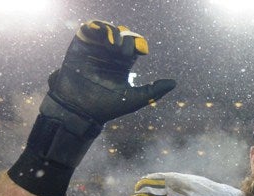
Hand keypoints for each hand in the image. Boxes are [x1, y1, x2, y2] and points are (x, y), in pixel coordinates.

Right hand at [7, 20, 175, 195]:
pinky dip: (99, 28)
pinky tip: (107, 40)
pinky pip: (89, 28)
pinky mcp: (81, 45)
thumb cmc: (106, 107)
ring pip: (107, 29)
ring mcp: (95, 48)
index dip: (139, 44)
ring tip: (115, 45)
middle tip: (124, 52)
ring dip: (114, 32)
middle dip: (127, 39)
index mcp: (123, 63)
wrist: (80, 110)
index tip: (141, 52)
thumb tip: (174, 83)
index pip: (134, 45)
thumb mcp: (134, 99)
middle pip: (123, 35)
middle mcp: (109, 54)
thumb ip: (153, 91)